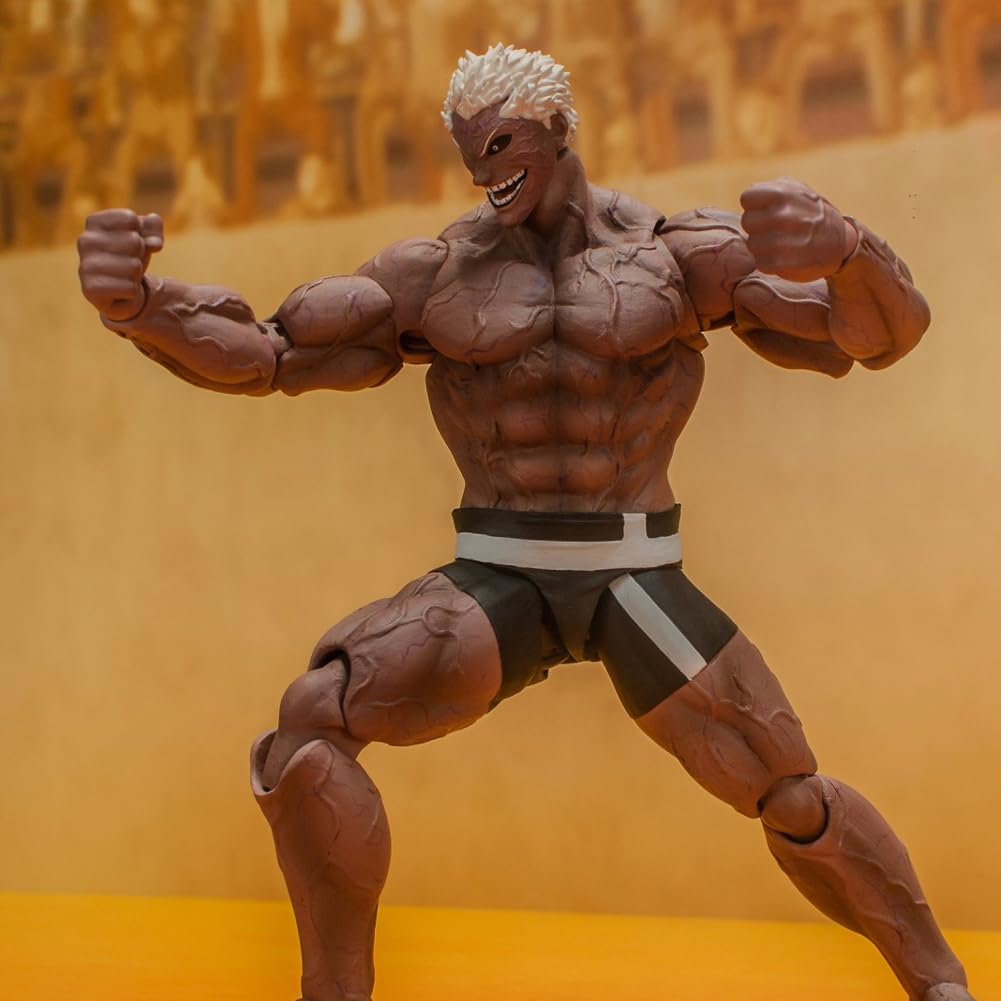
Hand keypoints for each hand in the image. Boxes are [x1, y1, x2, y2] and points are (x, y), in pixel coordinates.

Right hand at [77, 209, 163, 321]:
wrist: (123, 293)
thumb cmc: (130, 259)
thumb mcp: (144, 238)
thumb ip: (152, 227)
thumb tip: (155, 237)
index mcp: (94, 223)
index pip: (131, 219)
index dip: (142, 234)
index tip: (132, 244)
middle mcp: (85, 241)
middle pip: (134, 241)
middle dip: (140, 256)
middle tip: (129, 264)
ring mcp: (85, 265)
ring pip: (134, 266)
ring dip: (136, 275)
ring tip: (125, 277)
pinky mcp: (90, 289)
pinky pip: (130, 288)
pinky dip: (133, 292)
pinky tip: (121, 291)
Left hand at [740, 178, 856, 282]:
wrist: (842, 242)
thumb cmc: (812, 213)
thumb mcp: (797, 190)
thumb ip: (770, 188)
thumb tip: (747, 197)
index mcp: (782, 193)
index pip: (747, 197)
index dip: (756, 205)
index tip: (768, 210)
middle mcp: (781, 215)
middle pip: (747, 221)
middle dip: (759, 225)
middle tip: (777, 228)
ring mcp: (781, 241)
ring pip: (752, 243)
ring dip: (764, 245)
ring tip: (782, 242)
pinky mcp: (781, 264)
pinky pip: (760, 262)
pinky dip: (770, 261)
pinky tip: (784, 256)